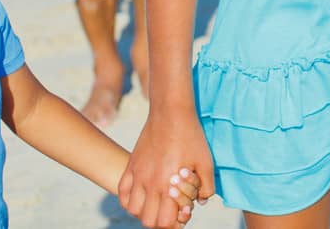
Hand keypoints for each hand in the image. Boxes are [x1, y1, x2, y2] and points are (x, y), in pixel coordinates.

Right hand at [120, 112, 214, 227]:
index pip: (165, 222)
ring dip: (144, 211)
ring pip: (133, 209)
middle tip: (170, 208)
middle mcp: (150, 183)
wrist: (171, 113)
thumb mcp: (206, 162)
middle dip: (160, 220)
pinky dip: (130, 200)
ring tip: (156, 202)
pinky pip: (122, 193)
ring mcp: (137, 175)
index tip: (183, 212)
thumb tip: (201, 202)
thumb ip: (207, 187)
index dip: (175, 222)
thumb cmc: (191, 137)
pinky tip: (142, 193)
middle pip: (148, 220)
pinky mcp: (131, 165)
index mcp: (168, 185)